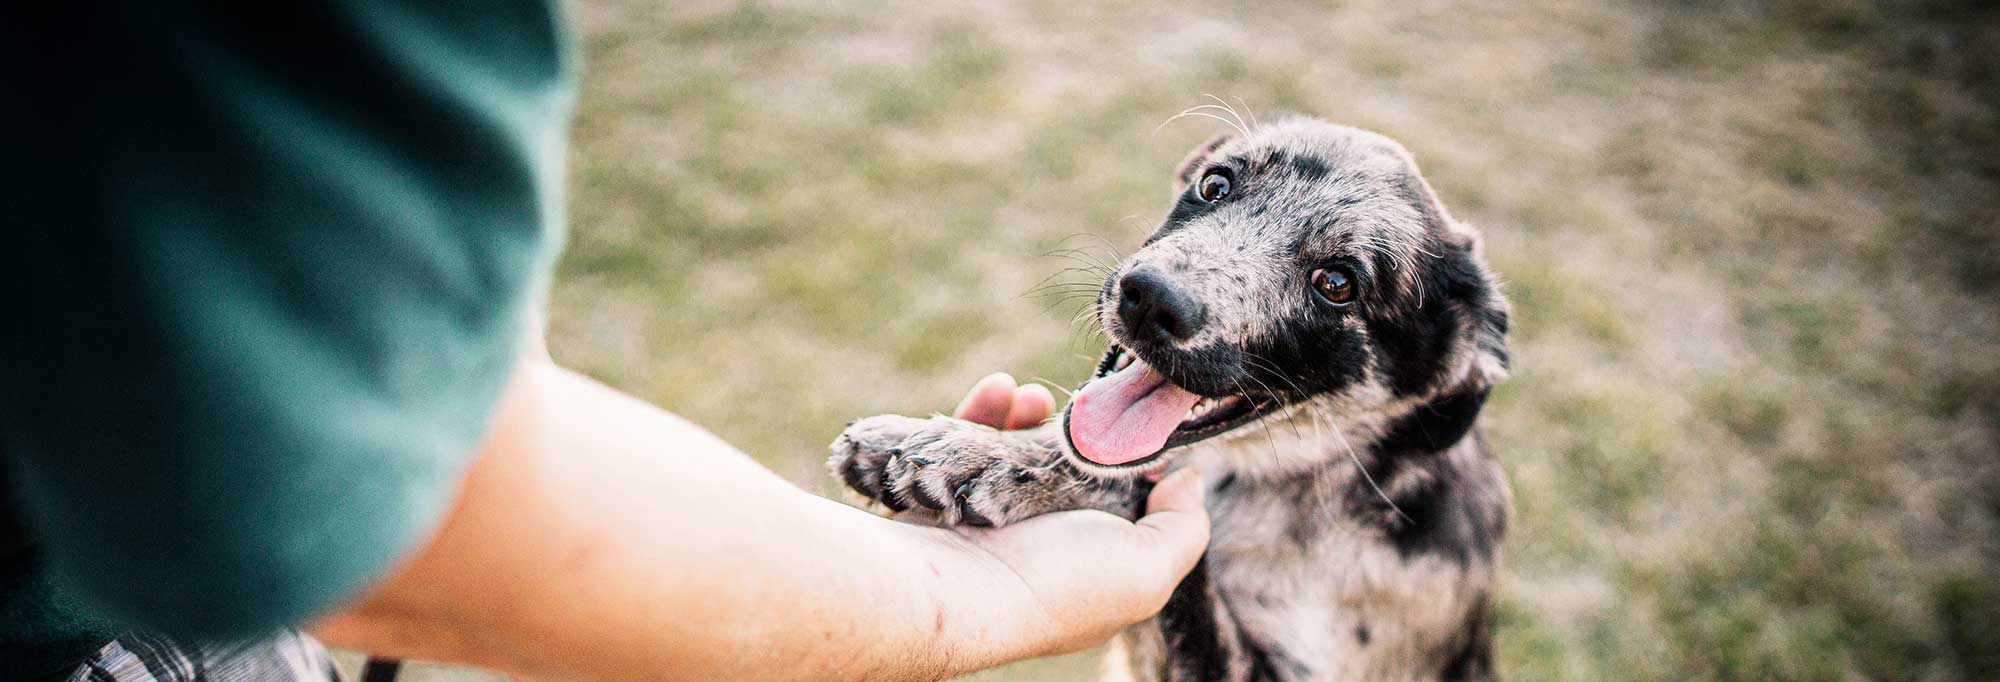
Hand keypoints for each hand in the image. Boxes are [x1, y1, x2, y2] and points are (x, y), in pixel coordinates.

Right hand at [910, 372, 1211, 661]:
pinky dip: (984, 410)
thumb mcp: (1148, 567)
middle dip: (1075, 429)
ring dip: (1028, 413)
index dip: (1128, 461)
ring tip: (1032, 394)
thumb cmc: (1058, 580)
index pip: (1117, 506)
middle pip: (1065, 470)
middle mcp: (1038, 543)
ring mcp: (988, 518)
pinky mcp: (945, 491)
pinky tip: (999, 390)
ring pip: (1015, 450)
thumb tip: (1188, 480)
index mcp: (1087, 562)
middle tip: (1078, 402)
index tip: (1132, 423)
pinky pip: (966, 440)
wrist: (956, 589)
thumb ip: (1182, 526)